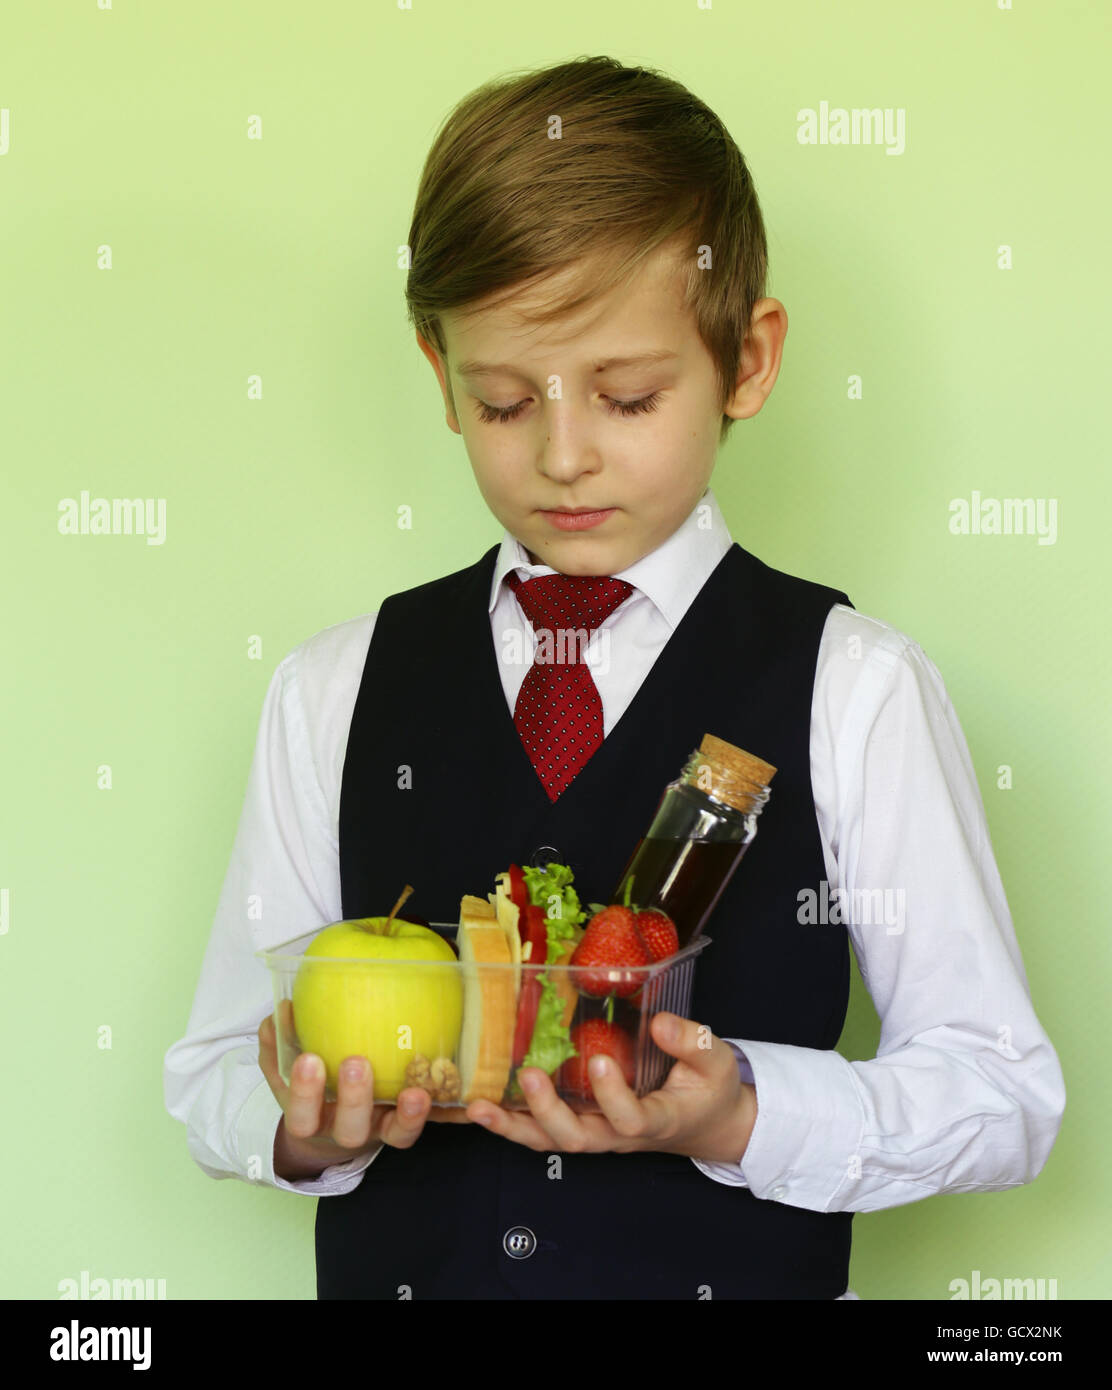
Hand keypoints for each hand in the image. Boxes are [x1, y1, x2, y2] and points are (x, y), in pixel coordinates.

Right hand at [258, 1007, 469, 1179]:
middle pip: (351, 1128)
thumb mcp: (288, 1070)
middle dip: (354, 1099)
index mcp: (312, 1119)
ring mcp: (383, 1128)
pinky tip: (465, 1098)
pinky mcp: (411, 1124)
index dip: (306, 1092)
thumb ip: (279, 1043)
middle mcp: (348, 1130)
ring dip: (408, 1115)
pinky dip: (449, 1114)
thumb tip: (280, 1010)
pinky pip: (433, 1125)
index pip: (303, 1115)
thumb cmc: (312, 1089)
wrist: (333, 1130)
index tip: (309, 1058)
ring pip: (397, 1134)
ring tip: (417, 1091)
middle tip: (357, 1062)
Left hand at [464, 1012, 756, 1162]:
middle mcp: (620, 1135)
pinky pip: (541, 1132)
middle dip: (549, 1113)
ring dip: (514, 1126)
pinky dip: (510, 1123)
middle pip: (579, 1139)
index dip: (612, 1095)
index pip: (631, 1120)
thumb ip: (692, 1042)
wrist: (703, 1121)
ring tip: (480, 1105)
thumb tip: (658, 1021)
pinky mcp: (581, 1124)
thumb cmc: (707, 1090)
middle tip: (529, 1076)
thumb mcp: (715, 1062)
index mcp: (657, 1120)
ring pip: (551, 1142)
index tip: (600, 1060)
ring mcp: (597, 1133)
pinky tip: (481, 1106)